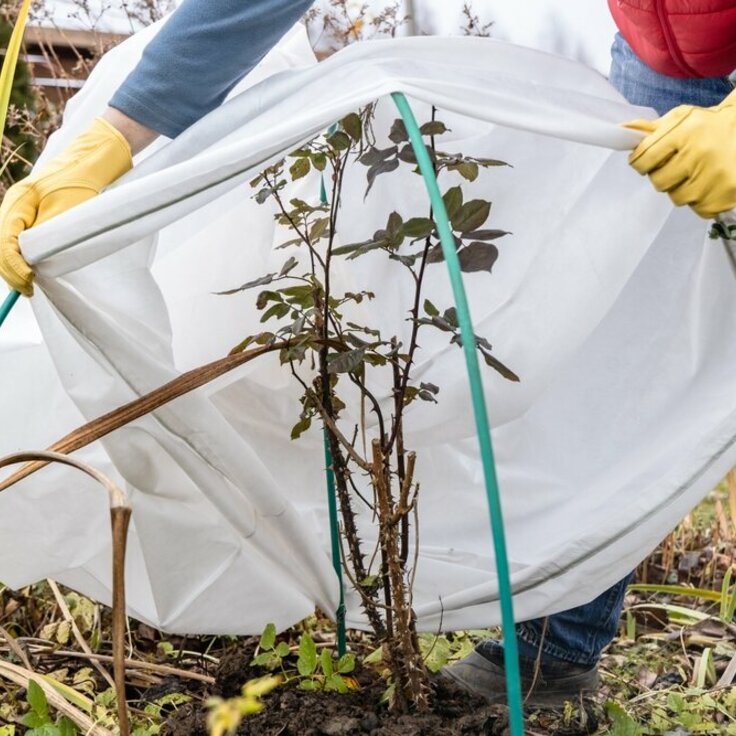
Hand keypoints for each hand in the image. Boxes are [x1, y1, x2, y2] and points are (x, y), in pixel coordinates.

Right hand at [0, 117, 132, 295]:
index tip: (29, 280)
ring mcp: (21, 211)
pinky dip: (21, 258)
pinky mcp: (31, 216)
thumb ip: (48, 233)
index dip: (14, 265)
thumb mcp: (66, 210)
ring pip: (7, 244)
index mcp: (18, 202)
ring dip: (14, 266)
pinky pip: (18, 240)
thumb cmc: (81, 182)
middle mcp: (14, 206)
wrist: (90, 162)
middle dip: (11, 270)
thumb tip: (33, 261)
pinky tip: (30, 271)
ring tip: (27, 284)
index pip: (4, 241)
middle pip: (1, 245)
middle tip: (28, 289)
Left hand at [625, 89, 735, 218]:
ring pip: (676, 197)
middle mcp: (699, 153)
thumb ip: (652, 129)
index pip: (644, 158)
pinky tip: (709, 183)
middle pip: (658, 181)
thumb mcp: (682, 119)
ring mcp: (714, 176)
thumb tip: (623, 130)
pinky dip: (700, 200)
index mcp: (685, 131)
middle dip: (663, 175)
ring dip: (681, 188)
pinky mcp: (725, 194)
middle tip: (677, 165)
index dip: (640, 162)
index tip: (646, 161)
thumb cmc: (710, 127)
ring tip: (696, 173)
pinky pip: (697, 208)